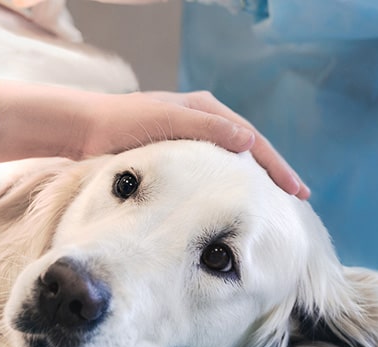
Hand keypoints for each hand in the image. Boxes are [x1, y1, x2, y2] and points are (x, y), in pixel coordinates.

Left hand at [0, 80, 309, 198]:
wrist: (80, 129)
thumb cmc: (120, 123)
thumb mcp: (167, 122)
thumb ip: (207, 129)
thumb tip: (247, 139)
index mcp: (205, 108)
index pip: (252, 138)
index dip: (276, 167)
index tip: (296, 192)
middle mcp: (201, 120)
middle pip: (247, 150)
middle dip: (271, 174)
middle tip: (297, 201)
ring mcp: (188, 137)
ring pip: (230, 162)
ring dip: (251, 182)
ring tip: (270, 207)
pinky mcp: (173, 154)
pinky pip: (209, 170)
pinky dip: (225, 185)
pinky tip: (230, 205)